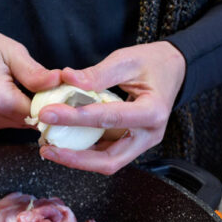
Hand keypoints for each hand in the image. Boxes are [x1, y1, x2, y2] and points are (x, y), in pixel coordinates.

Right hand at [0, 20, 59, 137]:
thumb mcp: (11, 51)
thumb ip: (34, 72)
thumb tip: (58, 82)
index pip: (40, 112)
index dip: (51, 102)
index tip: (54, 89)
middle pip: (29, 121)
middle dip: (38, 106)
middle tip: (36, 84)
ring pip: (19, 124)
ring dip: (24, 110)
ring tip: (17, 87)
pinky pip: (5, 125)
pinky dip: (10, 113)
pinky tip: (4, 96)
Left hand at [37, 41, 185, 174]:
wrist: (173, 71)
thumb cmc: (153, 63)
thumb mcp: (127, 60)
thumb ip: (97, 73)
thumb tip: (67, 79)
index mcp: (153, 112)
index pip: (109, 119)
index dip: (76, 118)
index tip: (48, 114)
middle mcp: (149, 135)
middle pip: (110, 159)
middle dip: (76, 158)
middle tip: (47, 149)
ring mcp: (141, 143)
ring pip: (107, 162)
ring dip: (77, 159)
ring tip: (49, 148)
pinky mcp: (131, 144)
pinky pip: (106, 154)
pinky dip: (84, 152)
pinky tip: (63, 144)